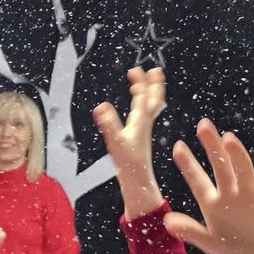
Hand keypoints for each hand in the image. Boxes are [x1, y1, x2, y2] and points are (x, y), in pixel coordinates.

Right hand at [91, 66, 165, 216]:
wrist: (138, 184)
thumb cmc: (129, 166)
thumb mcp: (116, 143)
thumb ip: (109, 125)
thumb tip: (101, 107)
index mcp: (140, 122)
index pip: (145, 97)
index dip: (143, 82)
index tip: (140, 69)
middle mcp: (144, 125)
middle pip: (152, 100)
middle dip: (152, 85)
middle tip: (153, 70)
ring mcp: (142, 131)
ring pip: (149, 108)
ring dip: (147, 94)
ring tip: (141, 85)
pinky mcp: (138, 138)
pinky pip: (143, 117)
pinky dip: (140, 107)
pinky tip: (135, 109)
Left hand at [163, 123, 253, 253]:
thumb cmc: (233, 247)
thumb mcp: (209, 242)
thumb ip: (190, 231)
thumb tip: (166, 221)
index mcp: (213, 203)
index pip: (198, 180)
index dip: (188, 164)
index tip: (177, 146)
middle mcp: (231, 195)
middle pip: (221, 167)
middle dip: (212, 147)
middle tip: (203, 124)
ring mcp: (251, 199)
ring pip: (244, 173)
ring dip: (238, 157)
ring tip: (229, 139)